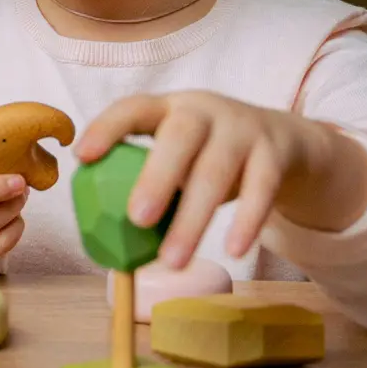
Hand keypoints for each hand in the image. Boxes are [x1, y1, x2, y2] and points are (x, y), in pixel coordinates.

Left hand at [75, 92, 366, 268]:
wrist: (283, 142)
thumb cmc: (209, 155)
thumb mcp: (179, 156)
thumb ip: (148, 181)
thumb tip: (105, 237)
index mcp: (170, 108)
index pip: (134, 108)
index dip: (107, 128)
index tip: (83, 156)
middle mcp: (205, 111)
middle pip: (180, 135)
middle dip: (156, 176)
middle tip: (136, 219)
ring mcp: (243, 128)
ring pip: (217, 169)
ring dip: (193, 217)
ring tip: (173, 260)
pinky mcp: (274, 153)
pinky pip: (261, 188)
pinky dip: (246, 220)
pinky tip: (233, 250)